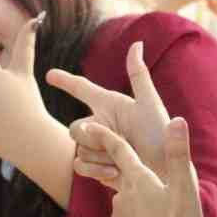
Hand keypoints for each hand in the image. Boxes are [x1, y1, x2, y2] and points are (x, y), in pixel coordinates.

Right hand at [48, 41, 170, 180]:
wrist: (167, 173)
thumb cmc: (161, 137)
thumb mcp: (150, 104)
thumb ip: (139, 75)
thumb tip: (137, 43)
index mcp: (110, 106)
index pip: (82, 88)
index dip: (65, 80)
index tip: (49, 75)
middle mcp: (101, 125)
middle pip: (75, 127)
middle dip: (91, 136)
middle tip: (113, 142)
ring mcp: (98, 147)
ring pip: (78, 148)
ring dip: (99, 156)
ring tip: (122, 159)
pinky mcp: (97, 168)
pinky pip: (80, 166)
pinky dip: (95, 170)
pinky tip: (116, 172)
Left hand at [82, 118, 204, 216]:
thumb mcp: (185, 188)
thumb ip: (178, 154)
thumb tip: (176, 119)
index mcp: (138, 180)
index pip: (119, 150)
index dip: (105, 136)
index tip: (90, 126)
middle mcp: (122, 196)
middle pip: (126, 181)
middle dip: (136, 180)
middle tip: (158, 192)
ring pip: (129, 206)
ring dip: (142, 209)